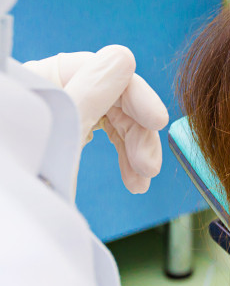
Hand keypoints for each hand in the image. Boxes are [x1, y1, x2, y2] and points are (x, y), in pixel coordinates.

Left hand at [22, 45, 168, 193]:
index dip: (134, 95)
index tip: (158, 121)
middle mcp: (53, 90)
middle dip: (136, 132)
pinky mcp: (68, 133)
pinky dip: (124, 156)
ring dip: (136, 149)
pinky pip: (106, 134)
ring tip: (142, 182)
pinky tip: (134, 179)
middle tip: (149, 168)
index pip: (102, 70)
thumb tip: (123, 58)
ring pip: (115, 118)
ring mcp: (62, 111)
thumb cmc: (22, 184)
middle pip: (113, 97)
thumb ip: (91, 92)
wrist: (2, 227)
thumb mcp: (63, 133)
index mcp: (41, 78)